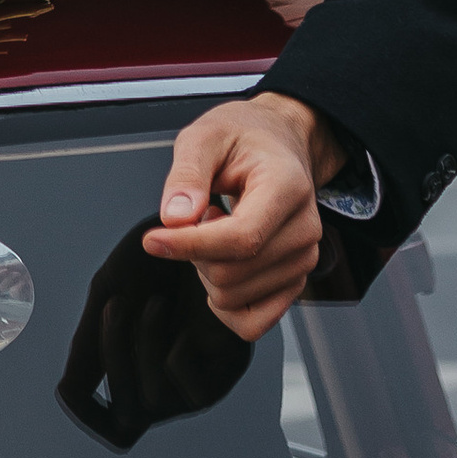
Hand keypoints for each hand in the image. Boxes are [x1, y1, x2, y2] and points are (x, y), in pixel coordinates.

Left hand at [138, 90, 330, 338]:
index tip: (152, 239)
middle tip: (197, 213)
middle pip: (232, 273)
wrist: (278, 145)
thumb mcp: (205, 136)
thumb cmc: (243, 137)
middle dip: (194, 252)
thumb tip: (175, 218)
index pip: (241, 239)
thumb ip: (187, 174)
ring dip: (207, 271)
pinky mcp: (294, 282)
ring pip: (235, 299)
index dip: (191, 245)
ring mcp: (303, 261)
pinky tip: (218, 263)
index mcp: (288, 187)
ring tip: (216, 227)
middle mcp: (304, 230)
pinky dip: (224, 303)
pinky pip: (252, 322)